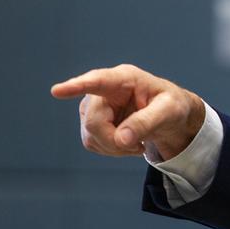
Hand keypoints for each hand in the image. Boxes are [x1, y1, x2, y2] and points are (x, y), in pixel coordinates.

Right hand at [50, 64, 204, 160]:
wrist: (169, 117)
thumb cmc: (172, 106)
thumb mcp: (169, 112)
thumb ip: (146, 122)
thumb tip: (121, 139)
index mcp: (124, 78)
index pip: (97, 81)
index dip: (76, 86)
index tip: (57, 91)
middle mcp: (104, 90)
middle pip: (93, 121)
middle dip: (114, 139)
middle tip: (138, 145)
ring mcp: (94, 106)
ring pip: (90, 135)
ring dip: (114, 147)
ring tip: (136, 142)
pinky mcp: (91, 122)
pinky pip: (91, 143)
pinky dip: (111, 150)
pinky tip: (127, 143)